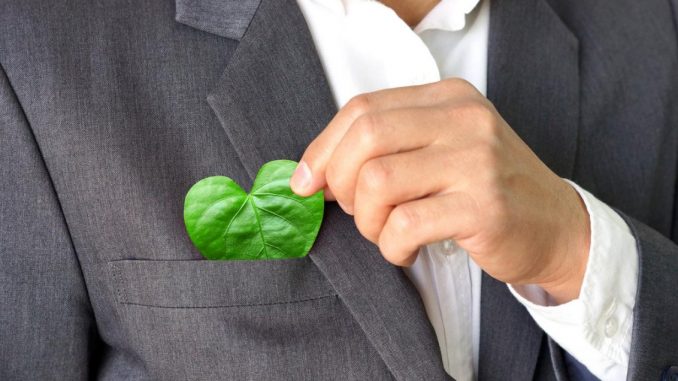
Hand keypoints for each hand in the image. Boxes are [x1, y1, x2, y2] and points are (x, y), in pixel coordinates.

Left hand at [290, 79, 590, 303]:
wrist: (558, 226)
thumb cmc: (488, 190)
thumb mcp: (441, 151)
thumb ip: (386, 149)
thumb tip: (315, 173)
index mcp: (447, 98)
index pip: (363, 109)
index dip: (324, 148)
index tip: (308, 181)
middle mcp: (463, 119)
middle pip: (365, 137)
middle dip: (341, 183)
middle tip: (356, 210)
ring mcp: (476, 160)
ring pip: (378, 182)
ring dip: (367, 221)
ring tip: (385, 233)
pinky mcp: (483, 206)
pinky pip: (405, 225)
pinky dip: (391, 246)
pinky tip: (406, 250)